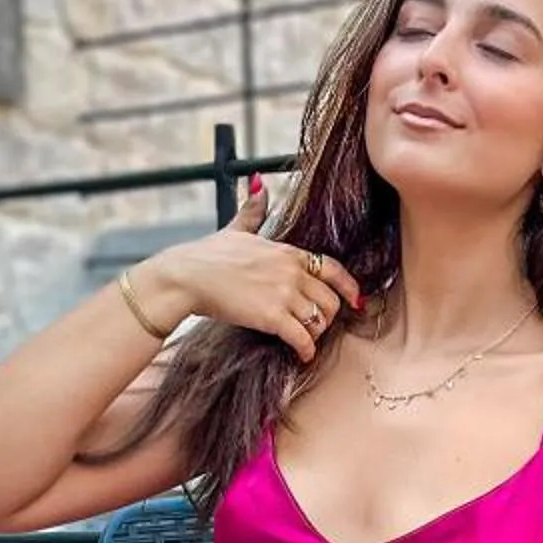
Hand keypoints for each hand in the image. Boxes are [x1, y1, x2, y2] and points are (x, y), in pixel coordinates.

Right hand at [147, 179, 363, 365]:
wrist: (185, 277)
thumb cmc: (206, 255)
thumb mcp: (236, 229)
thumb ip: (253, 211)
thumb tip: (258, 185)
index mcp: (288, 252)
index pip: (333, 268)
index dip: (349, 286)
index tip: (356, 300)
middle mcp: (292, 271)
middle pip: (330, 300)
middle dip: (327, 317)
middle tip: (315, 326)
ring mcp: (284, 294)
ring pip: (320, 320)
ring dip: (315, 334)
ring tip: (304, 341)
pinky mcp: (271, 316)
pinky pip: (302, 338)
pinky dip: (306, 350)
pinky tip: (302, 356)